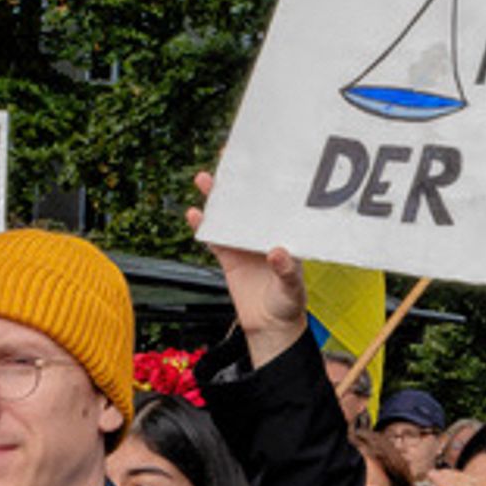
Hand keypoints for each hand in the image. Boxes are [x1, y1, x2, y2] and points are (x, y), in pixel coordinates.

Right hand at [186, 170, 308, 366]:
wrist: (269, 327)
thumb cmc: (288, 305)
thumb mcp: (292, 288)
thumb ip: (286, 271)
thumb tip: (277, 253)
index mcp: (284, 236)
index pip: (277, 205)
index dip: (269, 184)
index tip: (262, 162)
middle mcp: (264, 235)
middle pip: (250, 203)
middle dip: (238, 182)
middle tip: (227, 158)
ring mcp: (244, 245)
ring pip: (228, 215)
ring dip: (216, 198)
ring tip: (204, 179)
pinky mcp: (228, 258)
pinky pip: (213, 237)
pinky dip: (203, 225)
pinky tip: (194, 214)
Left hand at [431, 463, 485, 485]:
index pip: (475, 477)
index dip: (462, 477)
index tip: (452, 475)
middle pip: (465, 478)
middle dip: (449, 475)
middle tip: (437, 472)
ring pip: (457, 482)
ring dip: (443, 478)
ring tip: (432, 474)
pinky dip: (444, 484)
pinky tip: (435, 480)